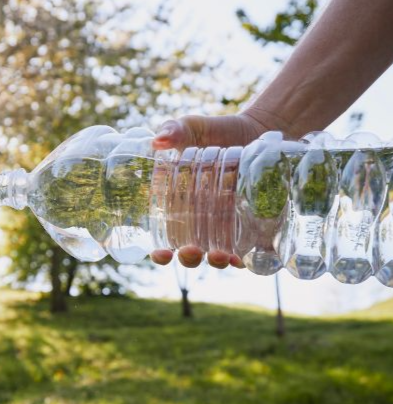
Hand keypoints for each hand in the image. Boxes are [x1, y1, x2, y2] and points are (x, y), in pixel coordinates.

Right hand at [148, 112, 271, 268]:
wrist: (260, 129)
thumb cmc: (218, 131)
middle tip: (192, 251)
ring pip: (220, 256)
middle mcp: (202, 223)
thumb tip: (158, 141)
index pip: (164, 239)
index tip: (161, 254)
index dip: (160, 253)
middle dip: (190, 258)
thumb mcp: (193, 128)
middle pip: (191, 253)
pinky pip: (251, 250)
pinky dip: (248, 259)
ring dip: (218, 262)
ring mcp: (229, 227)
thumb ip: (174, 130)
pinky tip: (246, 259)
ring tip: (221, 256)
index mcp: (178, 207)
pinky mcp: (255, 225)